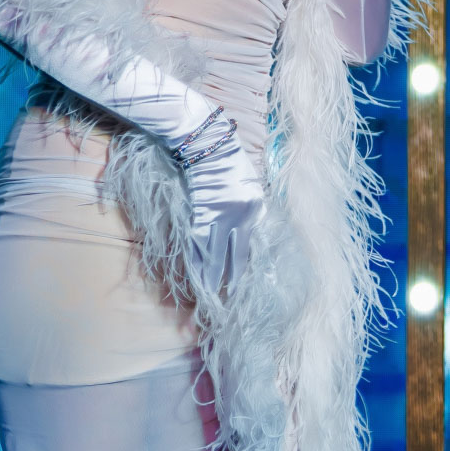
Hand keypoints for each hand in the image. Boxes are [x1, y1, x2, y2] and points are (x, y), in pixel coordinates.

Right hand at [184, 128, 265, 298]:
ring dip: (209, 278)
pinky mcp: (198, 214)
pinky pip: (196, 244)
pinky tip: (195, 275)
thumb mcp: (252, 192)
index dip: (241, 273)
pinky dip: (195, 261)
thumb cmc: (232, 167)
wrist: (208, 146)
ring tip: (208, 297)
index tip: (238, 291)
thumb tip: (248, 243)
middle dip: (227, 283)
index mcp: (254, 213)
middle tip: (224, 304)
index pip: (247, 252)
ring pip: (212, 256)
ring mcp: (217, 217)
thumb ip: (252, 217)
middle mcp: (237, 218)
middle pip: (231, 259)